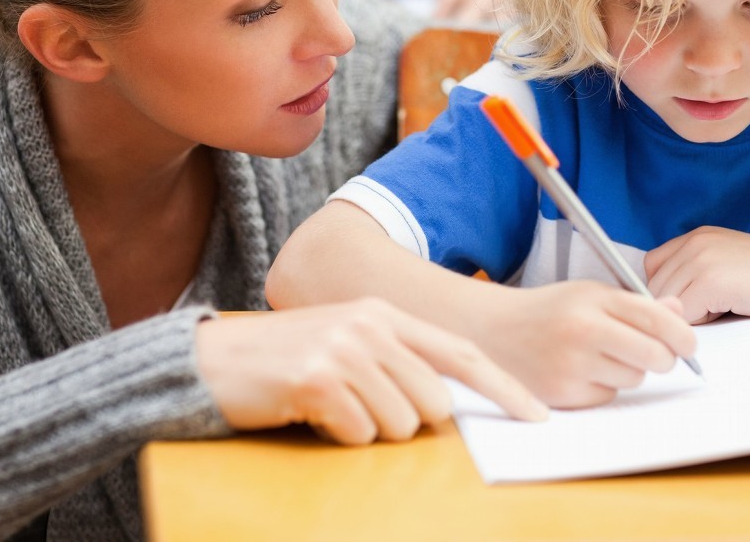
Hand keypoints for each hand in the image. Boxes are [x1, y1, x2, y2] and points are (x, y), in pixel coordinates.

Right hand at [195, 298, 546, 444]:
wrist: (212, 360)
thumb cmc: (285, 362)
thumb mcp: (348, 345)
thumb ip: (397, 362)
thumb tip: (447, 405)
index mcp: (385, 314)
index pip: (461, 354)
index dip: (504, 387)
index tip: (536, 417)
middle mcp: (371, 324)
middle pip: (434, 401)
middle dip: (406, 421)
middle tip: (360, 408)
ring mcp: (345, 348)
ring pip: (401, 423)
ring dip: (368, 429)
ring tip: (332, 407)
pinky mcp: (319, 377)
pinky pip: (360, 433)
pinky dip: (340, 435)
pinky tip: (312, 413)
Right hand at [478, 281, 695, 408]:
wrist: (493, 330)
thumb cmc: (548, 310)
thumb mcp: (590, 294)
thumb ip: (634, 304)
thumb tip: (677, 312)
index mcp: (594, 299)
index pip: (656, 318)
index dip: (682, 335)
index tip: (689, 344)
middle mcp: (584, 330)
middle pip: (653, 356)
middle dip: (662, 358)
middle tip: (654, 354)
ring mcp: (573, 364)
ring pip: (633, 379)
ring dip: (628, 371)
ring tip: (600, 355)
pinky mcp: (563, 393)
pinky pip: (607, 396)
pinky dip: (602, 387)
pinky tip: (580, 370)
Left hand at [644, 227, 749, 323]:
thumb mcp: (728, 262)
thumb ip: (695, 272)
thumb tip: (665, 303)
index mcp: (696, 236)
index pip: (652, 266)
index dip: (666, 289)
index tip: (690, 300)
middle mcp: (693, 243)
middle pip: (655, 287)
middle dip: (677, 305)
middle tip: (714, 307)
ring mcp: (700, 260)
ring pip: (667, 302)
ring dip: (691, 314)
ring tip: (724, 306)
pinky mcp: (710, 282)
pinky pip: (685, 315)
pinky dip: (703, 322)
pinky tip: (730, 309)